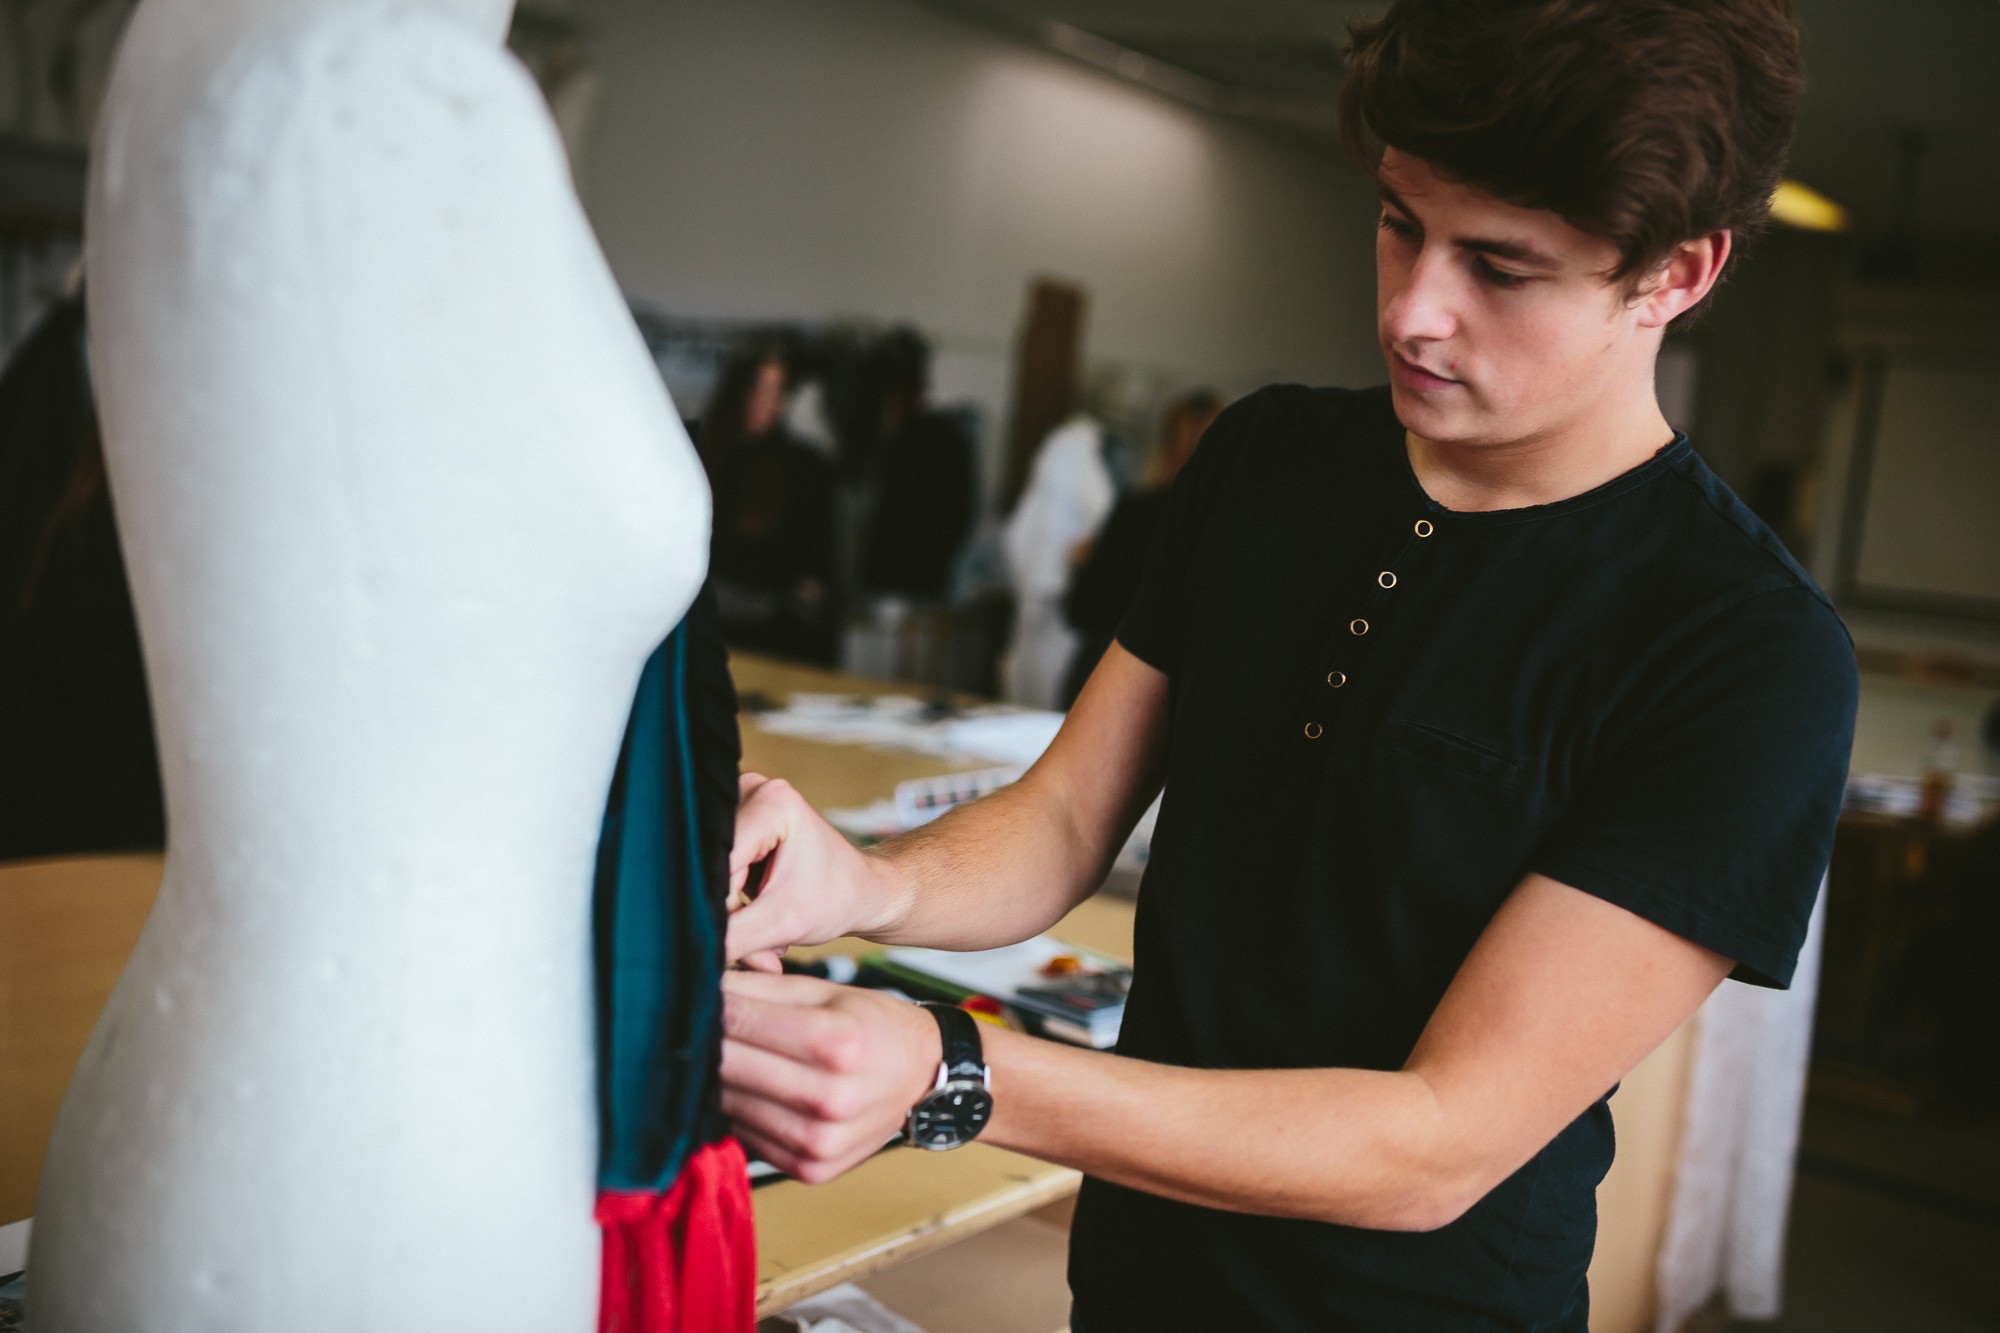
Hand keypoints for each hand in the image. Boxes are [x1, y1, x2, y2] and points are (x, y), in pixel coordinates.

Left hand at [719, 971, 942, 1182]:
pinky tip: (749, 1090)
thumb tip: (704, 983)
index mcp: (837, 1042)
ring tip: (724, 1055)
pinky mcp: (809, 1168)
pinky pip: (746, 1137)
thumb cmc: (876, 1028)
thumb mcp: (829, 992)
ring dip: (715, 1078)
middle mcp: (828, 1097)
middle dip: (705, 1039)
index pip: (740, 1019)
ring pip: (728, 1104)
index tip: (695, 994)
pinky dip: (738, 1111)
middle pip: (728, 1065)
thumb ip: (764, 987)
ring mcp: (818, 1140)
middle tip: (697, 1023)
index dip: (710, 1003)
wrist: (923, 1079)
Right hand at [726, 772, 897, 969]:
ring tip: (766, 940)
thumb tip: (684, 950)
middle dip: (730, 917)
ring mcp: (740, 802)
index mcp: (771, 803)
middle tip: (762, 953)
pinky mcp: (734, 821)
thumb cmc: (837, 899)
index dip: (721, 910)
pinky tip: (757, 918)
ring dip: (731, 915)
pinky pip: (716, 871)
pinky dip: (733, 904)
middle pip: (713, 868)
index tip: (732, 947)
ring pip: (711, 874)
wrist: (861, 891)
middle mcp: (750, 790)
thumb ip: (732, 938)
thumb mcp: (784, 925)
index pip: (719, 865)